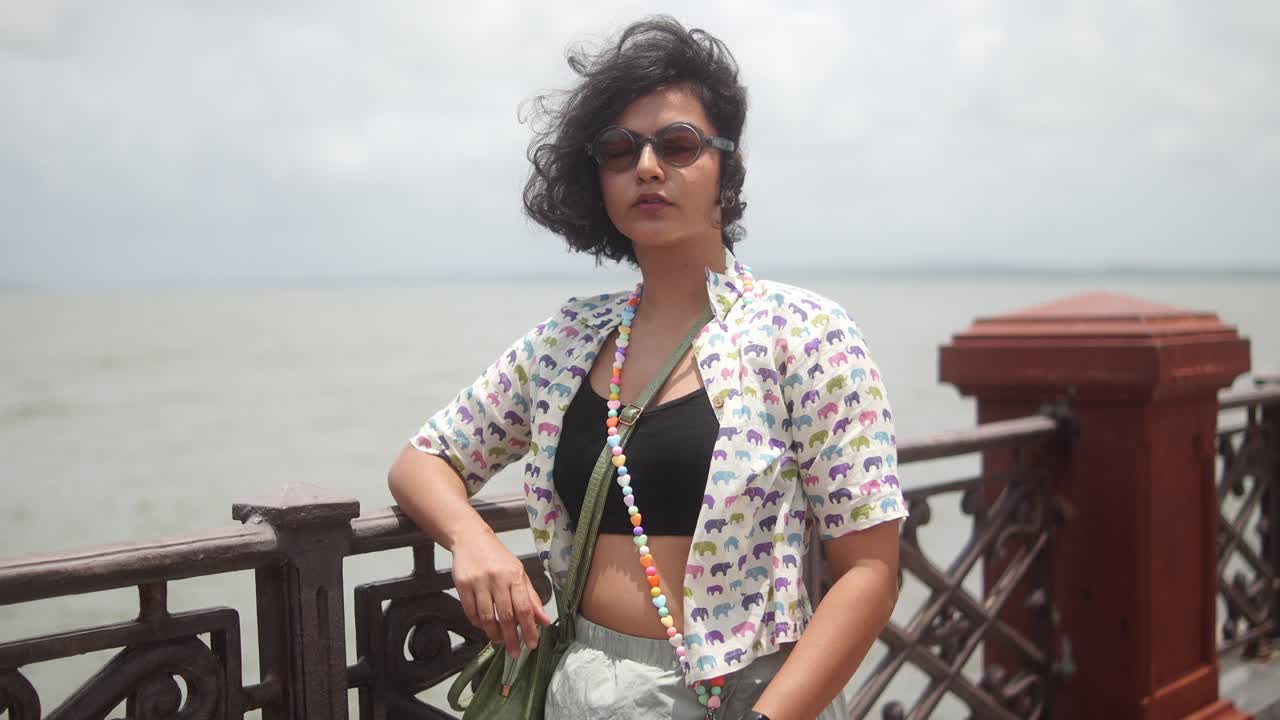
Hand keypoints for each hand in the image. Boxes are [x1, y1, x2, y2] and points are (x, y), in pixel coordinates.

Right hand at [451, 529, 552, 657]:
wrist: (471, 539)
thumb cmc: (498, 558)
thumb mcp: (519, 573)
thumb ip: (531, 598)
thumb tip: (545, 620)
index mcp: (515, 576)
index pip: (525, 608)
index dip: (529, 629)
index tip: (532, 645)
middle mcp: (497, 579)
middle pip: (506, 616)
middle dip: (512, 638)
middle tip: (514, 653)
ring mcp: (478, 582)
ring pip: (487, 616)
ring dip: (493, 633)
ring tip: (499, 640)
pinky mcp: (462, 585)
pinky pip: (470, 612)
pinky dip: (478, 623)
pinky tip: (484, 626)